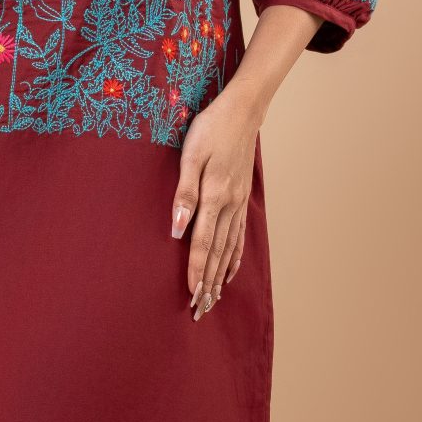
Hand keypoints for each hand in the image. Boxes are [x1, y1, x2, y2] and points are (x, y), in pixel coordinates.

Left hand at [169, 88, 258, 317]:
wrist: (243, 110)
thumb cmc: (211, 129)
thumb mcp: (190, 156)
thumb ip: (184, 194)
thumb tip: (178, 230)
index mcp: (215, 196)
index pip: (203, 244)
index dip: (197, 271)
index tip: (192, 295)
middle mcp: (230, 205)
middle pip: (218, 253)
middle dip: (209, 284)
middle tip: (201, 311)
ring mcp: (239, 202)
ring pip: (230, 248)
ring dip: (221, 275)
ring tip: (214, 299)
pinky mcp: (242, 197)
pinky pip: (239, 235)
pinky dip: (235, 257)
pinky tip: (231, 271)